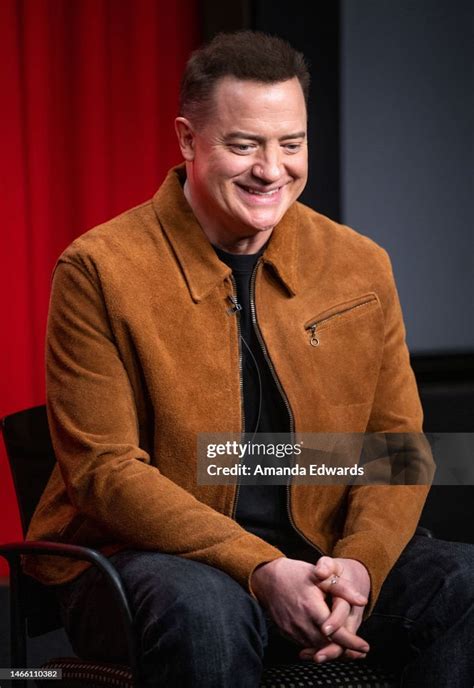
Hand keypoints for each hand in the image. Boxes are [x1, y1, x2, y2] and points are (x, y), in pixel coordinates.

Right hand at [251, 558, 369, 653]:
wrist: (267, 578)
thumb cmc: (295, 574)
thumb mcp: (321, 576)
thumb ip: (342, 589)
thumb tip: (362, 600)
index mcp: (312, 608)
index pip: (336, 633)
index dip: (352, 642)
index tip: (365, 646)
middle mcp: (301, 622)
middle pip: (327, 644)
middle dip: (344, 649)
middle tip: (358, 650)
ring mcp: (292, 629)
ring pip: (316, 647)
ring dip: (330, 649)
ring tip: (345, 647)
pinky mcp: (285, 632)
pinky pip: (304, 644)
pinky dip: (316, 646)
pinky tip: (325, 641)